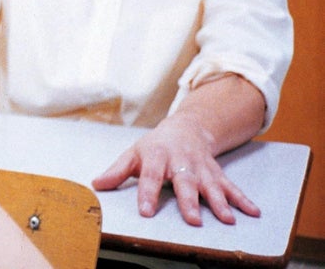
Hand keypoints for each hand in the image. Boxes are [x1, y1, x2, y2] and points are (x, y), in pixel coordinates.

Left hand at [91, 113, 260, 225]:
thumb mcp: (132, 154)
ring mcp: (201, 167)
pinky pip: (230, 186)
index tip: (146, 212)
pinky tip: (252, 213)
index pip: (150, 177)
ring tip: (226, 220)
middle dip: (189, 201)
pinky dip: (242, 199)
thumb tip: (97, 184)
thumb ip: (117, 171)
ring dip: (220, 203)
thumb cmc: (154, 146)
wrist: (185, 128)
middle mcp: (180, 162)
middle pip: (185, 183)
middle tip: (193, 220)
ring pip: (211, 185)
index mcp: (156, 157)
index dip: (148, 194)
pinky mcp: (216, 172)